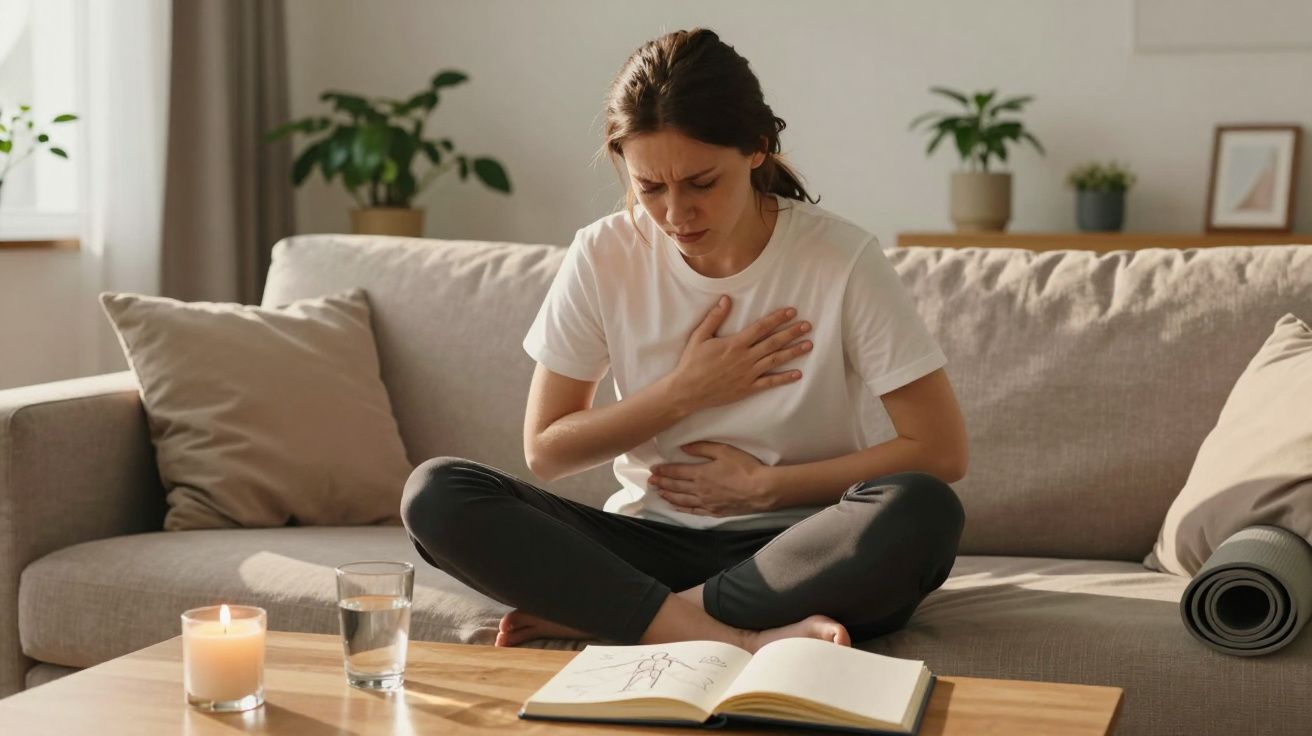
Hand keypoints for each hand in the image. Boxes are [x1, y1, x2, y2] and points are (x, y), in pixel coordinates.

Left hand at [647, 441, 774, 516]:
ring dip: (668, 495)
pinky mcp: (714, 511)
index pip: (676, 472)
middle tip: (650, 482)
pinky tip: (675, 506)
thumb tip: (684, 448)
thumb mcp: (724, 451)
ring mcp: (706, 502)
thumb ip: (702, 448)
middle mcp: (699, 490)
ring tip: (658, 493)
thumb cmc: (745, 468)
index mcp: (700, 473)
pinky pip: (693, 511)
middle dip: (661, 483)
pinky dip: (681, 508)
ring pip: (681, 499)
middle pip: (675, 486)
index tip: (653, 470)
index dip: (663, 471)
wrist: (761, 490)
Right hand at [667, 295, 812, 414]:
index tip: (791, 312)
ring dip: (793, 352)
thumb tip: (726, 299)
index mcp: (735, 344)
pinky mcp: (747, 388)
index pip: (761, 327)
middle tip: (808, 326)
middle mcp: (745, 358)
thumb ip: (714, 318)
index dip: (777, 318)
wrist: (687, 391)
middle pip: (773, 342)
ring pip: (775, 361)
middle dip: (792, 333)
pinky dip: (784, 379)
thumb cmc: (692, 363)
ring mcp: (748, 374)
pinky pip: (769, 383)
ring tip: (808, 345)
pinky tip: (798, 374)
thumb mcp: (699, 336)